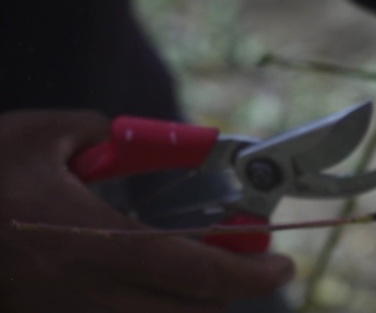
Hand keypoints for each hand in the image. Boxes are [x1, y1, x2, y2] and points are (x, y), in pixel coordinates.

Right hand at [0, 111, 293, 311]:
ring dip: (192, 303)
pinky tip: (152, 279)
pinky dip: (153, 306)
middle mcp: (84, 292)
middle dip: (229, 293)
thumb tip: (140, 138)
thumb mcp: (42, 134)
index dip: (248, 273)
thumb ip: (104, 131)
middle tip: (248, 264)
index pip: (193, 271)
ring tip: (202, 270)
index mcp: (90, 241)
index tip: (283, 265)